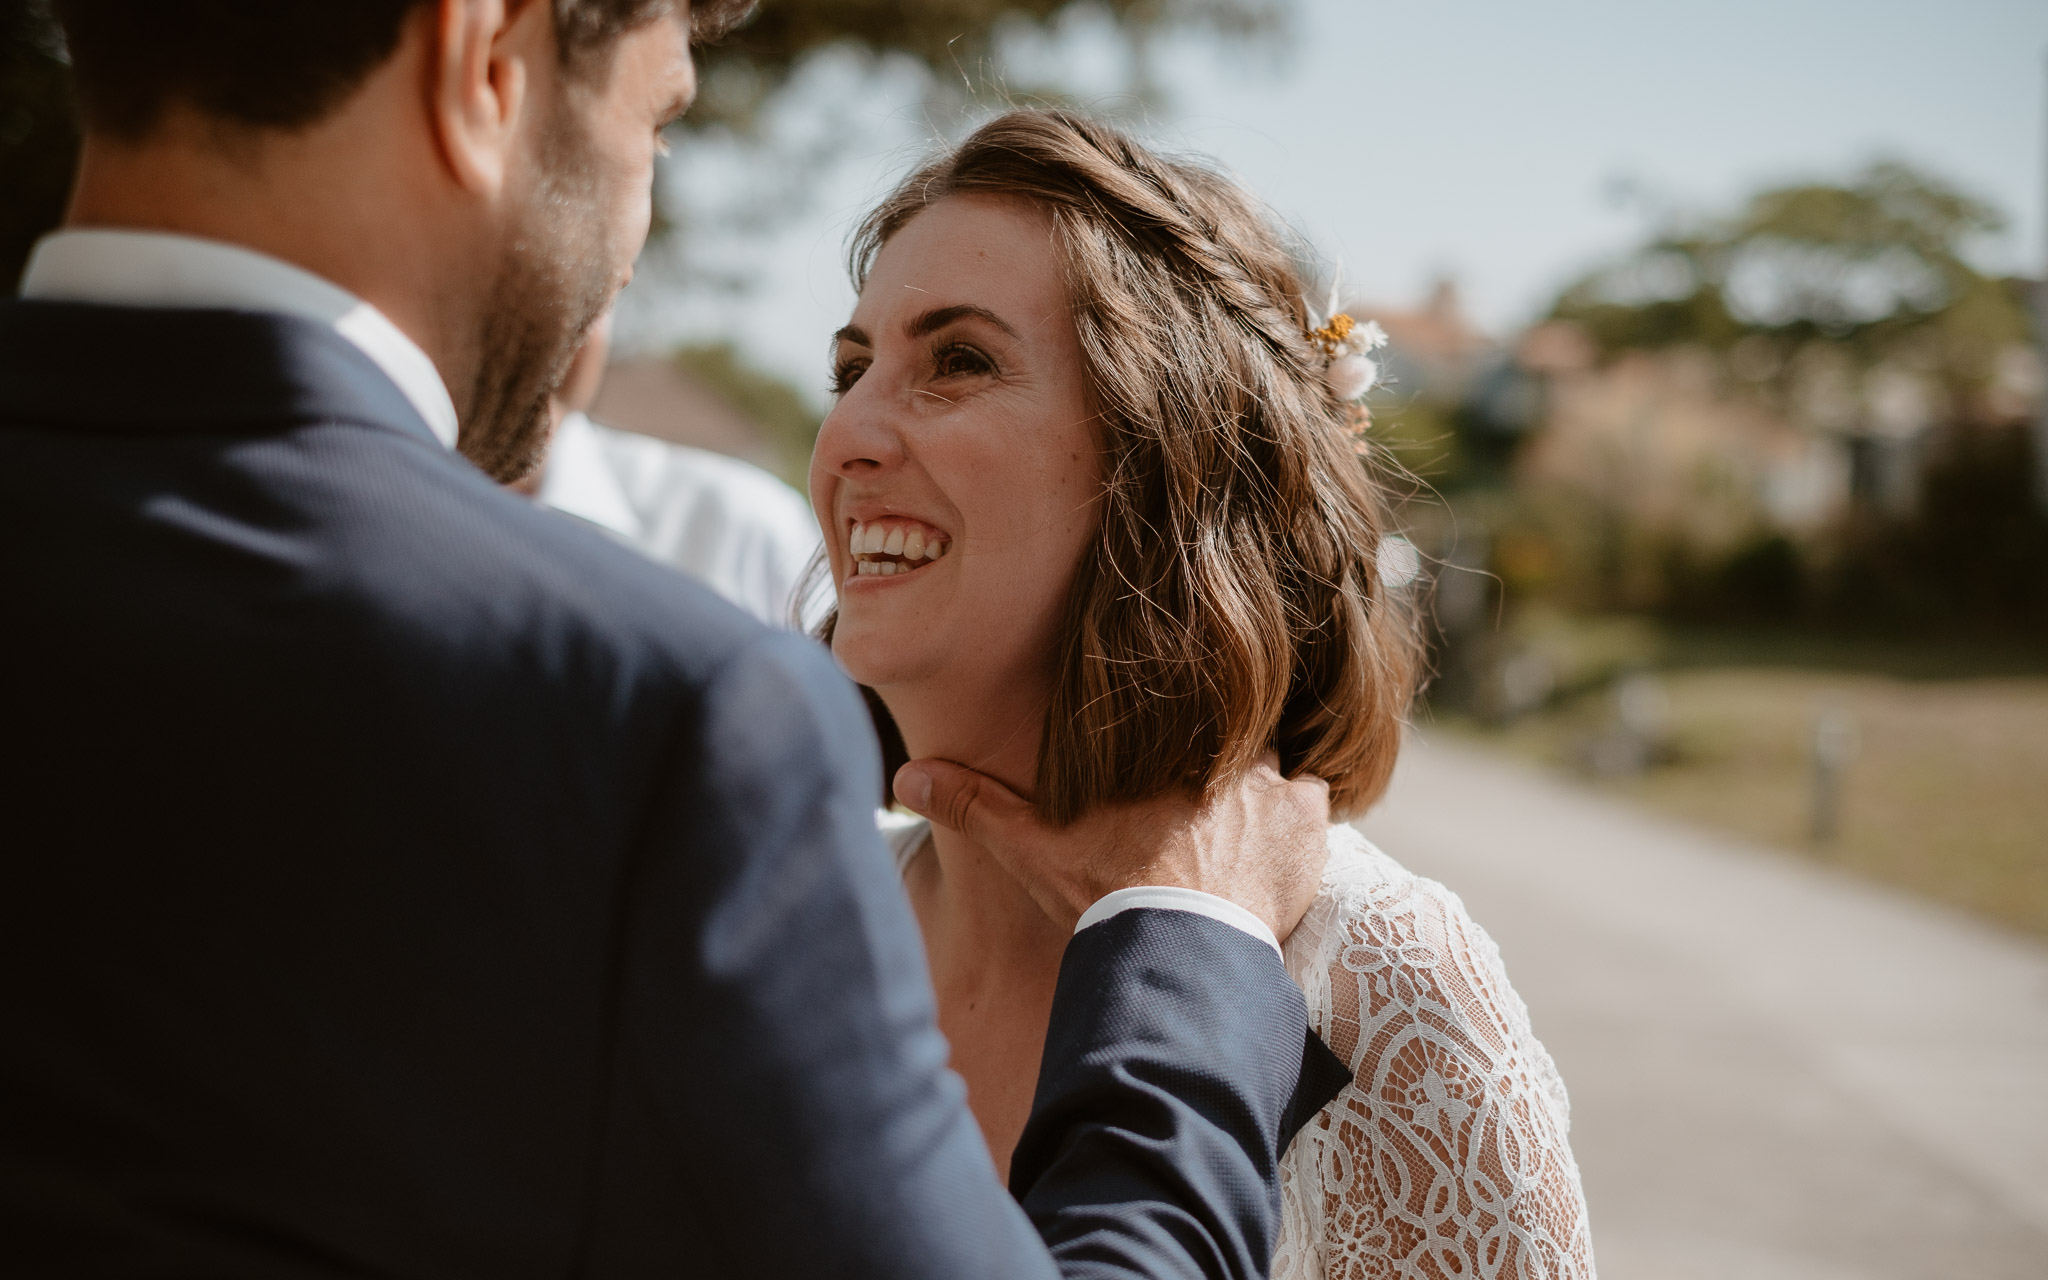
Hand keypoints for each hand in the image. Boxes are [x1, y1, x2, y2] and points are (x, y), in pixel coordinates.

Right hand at [892, 753, 1329, 942]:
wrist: (1179, 947)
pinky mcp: (1310, 829)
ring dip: (1264, 785)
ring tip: (1241, 822)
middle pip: (1232, 731)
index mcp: (1164, 740)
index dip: (1175, 725)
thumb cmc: (1107, 890)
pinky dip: (1302, 820)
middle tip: (1200, 793)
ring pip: (1278, 761)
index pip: (1181, 703)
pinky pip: (1318, 801)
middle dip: (1221, 754)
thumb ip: (976, 804)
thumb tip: (905, 777)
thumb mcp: (1033, 845)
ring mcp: (1276, 784)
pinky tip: (1279, 845)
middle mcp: (1226, 747)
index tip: (1164, 750)